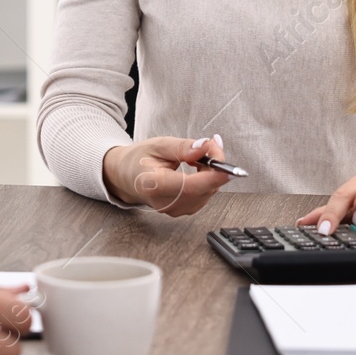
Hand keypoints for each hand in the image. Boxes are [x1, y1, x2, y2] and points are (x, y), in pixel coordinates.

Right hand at [102, 135, 230, 214]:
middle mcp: (165, 203)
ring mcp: (174, 210)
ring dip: (210, 173)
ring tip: (195, 157)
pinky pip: (203, 196)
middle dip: (215, 166)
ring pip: (207, 193)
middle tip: (212, 144)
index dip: (212, 177)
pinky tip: (196, 170)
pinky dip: (206, 181)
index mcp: (154, 185)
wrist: (125, 176)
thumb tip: (206, 147)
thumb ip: (183, 147)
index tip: (229, 169)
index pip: (190, 186)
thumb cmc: (139, 159)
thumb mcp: (158, 144)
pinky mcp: (181, 210)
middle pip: (202, 189)